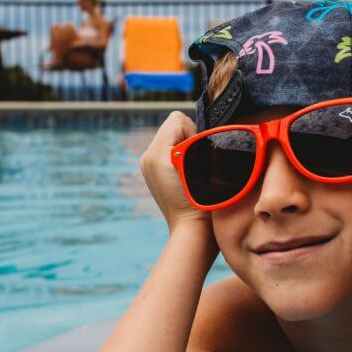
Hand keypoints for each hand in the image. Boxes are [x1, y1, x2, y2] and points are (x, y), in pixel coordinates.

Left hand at [139, 111, 214, 236]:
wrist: (192, 230)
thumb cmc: (203, 202)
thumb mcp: (204, 167)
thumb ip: (196, 141)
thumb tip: (199, 133)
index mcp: (156, 154)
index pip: (178, 120)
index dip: (194, 133)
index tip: (199, 156)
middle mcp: (147, 157)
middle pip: (172, 125)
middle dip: (188, 138)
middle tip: (196, 163)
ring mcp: (148, 165)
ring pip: (171, 136)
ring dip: (185, 147)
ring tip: (192, 170)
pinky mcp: (153, 172)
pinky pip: (167, 149)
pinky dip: (179, 155)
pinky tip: (186, 173)